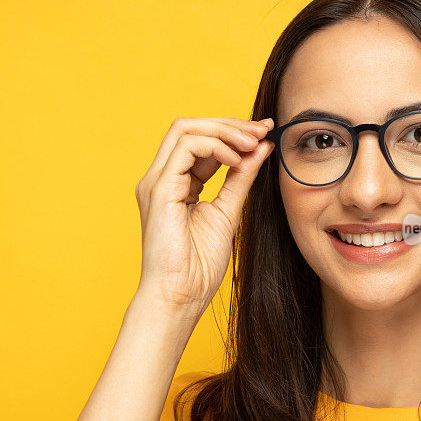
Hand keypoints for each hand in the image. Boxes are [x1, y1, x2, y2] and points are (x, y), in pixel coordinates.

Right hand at [134, 116, 274, 330]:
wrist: (181, 296)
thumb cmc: (199, 266)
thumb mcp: (228, 212)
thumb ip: (241, 178)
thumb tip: (261, 147)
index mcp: (176, 184)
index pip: (200, 141)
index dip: (232, 132)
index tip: (264, 133)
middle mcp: (162, 178)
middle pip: (191, 127)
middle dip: (230, 124)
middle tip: (262, 130)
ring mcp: (156, 181)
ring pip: (186, 129)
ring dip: (224, 131)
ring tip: (252, 143)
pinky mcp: (159, 188)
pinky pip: (186, 147)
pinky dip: (215, 146)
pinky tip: (236, 159)